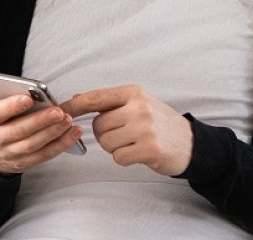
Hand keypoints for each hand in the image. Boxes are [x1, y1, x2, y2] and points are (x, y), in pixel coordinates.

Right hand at [0, 94, 82, 173]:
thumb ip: (10, 99)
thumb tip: (35, 93)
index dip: (12, 106)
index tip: (28, 98)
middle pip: (18, 131)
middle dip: (40, 121)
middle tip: (58, 112)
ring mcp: (7, 154)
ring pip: (32, 145)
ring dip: (53, 133)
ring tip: (68, 121)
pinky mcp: (22, 164)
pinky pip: (43, 156)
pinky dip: (60, 145)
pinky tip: (72, 134)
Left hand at [60, 85, 192, 176]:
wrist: (191, 143)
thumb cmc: (161, 123)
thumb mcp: (138, 104)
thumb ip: (110, 102)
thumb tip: (77, 99)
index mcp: (133, 93)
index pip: (95, 97)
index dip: (74, 105)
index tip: (60, 111)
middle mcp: (138, 107)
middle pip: (98, 125)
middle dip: (105, 134)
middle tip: (124, 135)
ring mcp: (145, 128)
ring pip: (105, 142)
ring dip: (115, 147)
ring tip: (133, 143)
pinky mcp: (149, 148)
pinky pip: (118, 157)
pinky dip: (124, 158)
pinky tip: (139, 153)